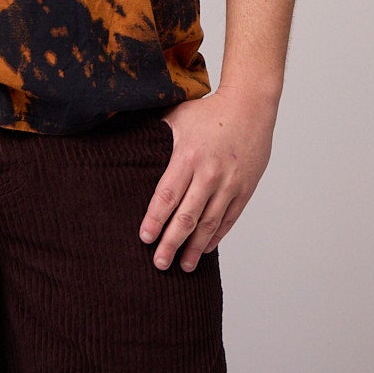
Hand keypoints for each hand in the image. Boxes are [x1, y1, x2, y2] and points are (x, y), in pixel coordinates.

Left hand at [138, 87, 277, 271]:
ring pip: (210, 223)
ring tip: (183, 266)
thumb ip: (154, 133)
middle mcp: (209, 173)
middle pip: (187, 216)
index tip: (144, 237)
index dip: (154, 220)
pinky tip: (205, 249)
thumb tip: (123, 140)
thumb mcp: (177, 116)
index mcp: (188, 155)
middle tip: (159, 263)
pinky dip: (217, 236)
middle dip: (171, 243)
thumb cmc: (209, 111)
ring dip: (195, 248)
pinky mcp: (245, 188)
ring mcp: (229, 183)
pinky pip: (229, 218)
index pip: (167, 195)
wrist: (250, 105)